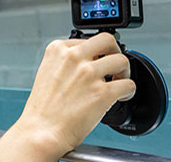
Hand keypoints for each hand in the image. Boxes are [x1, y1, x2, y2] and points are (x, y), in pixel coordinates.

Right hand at [0, 32, 135, 160]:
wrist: (42, 131)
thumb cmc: (43, 108)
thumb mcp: (47, 72)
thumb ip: (65, 62)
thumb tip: (86, 61)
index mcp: (57, 49)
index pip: (86, 39)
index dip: (95, 52)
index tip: (97, 62)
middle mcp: (73, 57)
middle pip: (107, 40)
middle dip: (114, 51)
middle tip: (114, 65)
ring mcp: (88, 73)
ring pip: (122, 60)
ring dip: (124, 72)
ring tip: (117, 82)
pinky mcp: (102, 92)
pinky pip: (128, 84)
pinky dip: (128, 92)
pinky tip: (121, 97)